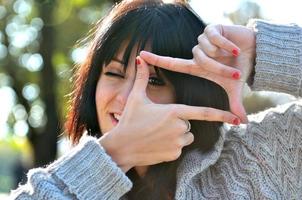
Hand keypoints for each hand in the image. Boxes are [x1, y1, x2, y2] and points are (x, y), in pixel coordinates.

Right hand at [99, 56, 238, 171]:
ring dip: (177, 134)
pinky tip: (156, 144)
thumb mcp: (136, 98)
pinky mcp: (174, 156)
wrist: (121, 148)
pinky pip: (179, 148)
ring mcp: (177, 143)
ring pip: (186, 136)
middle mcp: (179, 127)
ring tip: (157, 133)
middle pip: (189, 123)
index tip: (236, 118)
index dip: (222, 115)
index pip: (204, 112)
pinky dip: (172, 146)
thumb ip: (142, 77)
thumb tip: (140, 58)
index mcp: (173, 111)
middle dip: (180, 121)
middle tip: (159, 123)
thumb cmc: (129, 121)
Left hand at [140, 24, 255, 122]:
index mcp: (197, 66)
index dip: (157, 60)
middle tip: (235, 73)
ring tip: (233, 55)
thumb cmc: (241, 68)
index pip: (173, 63)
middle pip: (199, 59)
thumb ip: (234, 104)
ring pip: (205, 48)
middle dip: (218, 67)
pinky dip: (226, 44)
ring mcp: (204, 40)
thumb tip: (243, 123)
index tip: (141, 55)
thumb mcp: (234, 87)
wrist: (255, 52)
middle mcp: (197, 53)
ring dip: (222, 55)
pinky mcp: (212, 28)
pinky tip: (235, 47)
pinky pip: (213, 37)